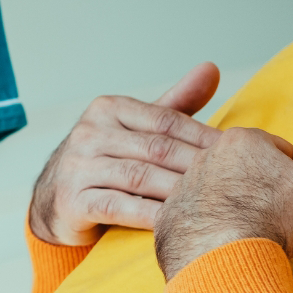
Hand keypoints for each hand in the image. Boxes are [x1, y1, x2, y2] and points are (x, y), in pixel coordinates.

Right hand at [29, 64, 223, 245]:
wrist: (56, 200)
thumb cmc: (108, 162)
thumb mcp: (137, 129)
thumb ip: (174, 104)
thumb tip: (212, 69)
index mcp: (107, 109)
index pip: (165, 120)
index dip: (203, 136)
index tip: (236, 152)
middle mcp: (88, 133)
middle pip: (156, 148)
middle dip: (197, 166)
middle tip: (234, 180)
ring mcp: (77, 166)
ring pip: (140, 177)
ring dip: (179, 191)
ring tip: (213, 202)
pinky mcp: (71, 200)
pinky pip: (118, 207)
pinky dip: (149, 216)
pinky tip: (175, 224)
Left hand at [153, 128, 292, 279]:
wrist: (221, 254)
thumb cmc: (272, 215)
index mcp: (241, 141)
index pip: (277, 151)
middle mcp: (204, 157)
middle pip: (243, 170)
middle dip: (261, 188)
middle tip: (279, 216)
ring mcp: (182, 188)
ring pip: (214, 193)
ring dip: (231, 208)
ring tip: (251, 233)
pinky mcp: (167, 220)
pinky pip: (190, 220)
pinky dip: (205, 231)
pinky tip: (221, 247)